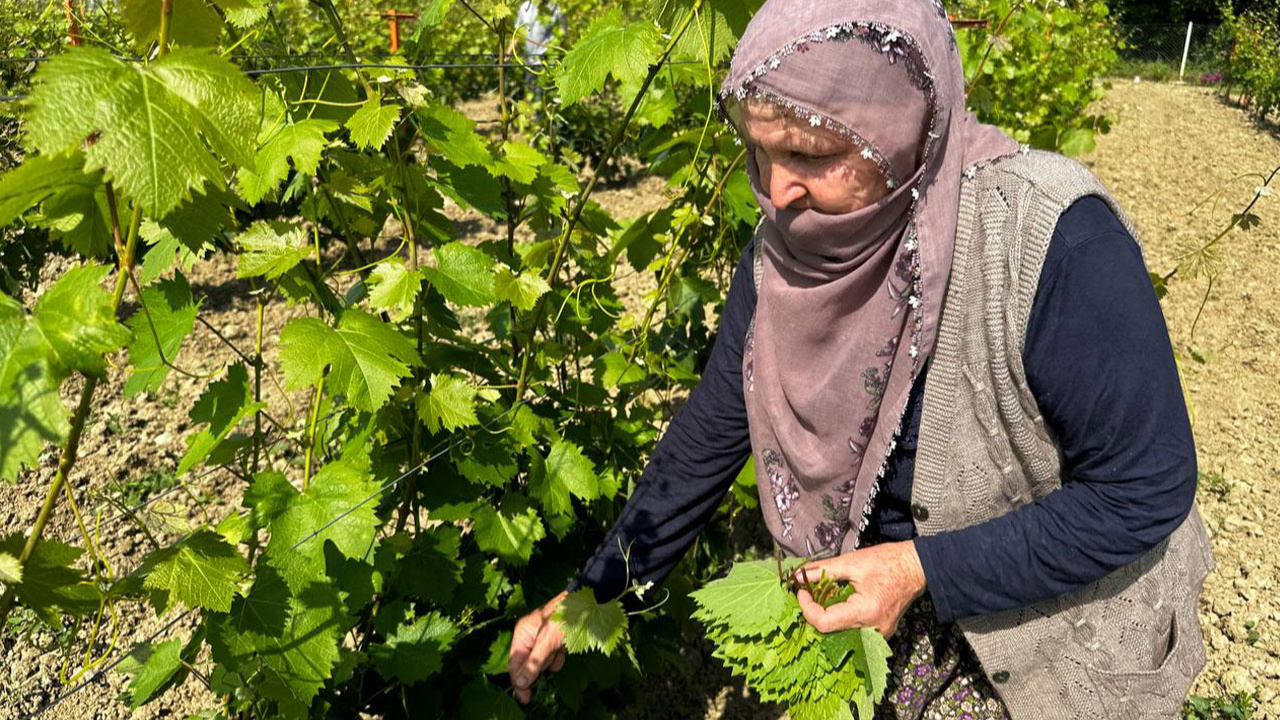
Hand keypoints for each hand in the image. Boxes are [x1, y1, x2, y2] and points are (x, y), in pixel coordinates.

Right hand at [508, 590, 567, 703]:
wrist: (587, 605)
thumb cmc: (565, 618)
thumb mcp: (547, 642)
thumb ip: (533, 663)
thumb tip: (520, 683)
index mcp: (522, 633)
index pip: (515, 663)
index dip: (519, 681)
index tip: (525, 698)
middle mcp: (530, 636)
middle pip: (529, 663)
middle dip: (541, 664)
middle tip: (550, 655)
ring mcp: (542, 638)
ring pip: (542, 661)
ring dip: (551, 659)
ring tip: (558, 647)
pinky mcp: (554, 641)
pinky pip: (553, 657)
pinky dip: (558, 657)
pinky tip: (564, 649)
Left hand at [793, 540, 926, 637]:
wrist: (916, 567)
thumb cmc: (888, 561)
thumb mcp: (851, 562)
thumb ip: (822, 571)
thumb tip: (798, 577)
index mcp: (865, 612)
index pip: (824, 623)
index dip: (807, 608)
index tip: (801, 591)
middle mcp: (872, 630)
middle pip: (830, 630)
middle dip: (815, 611)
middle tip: (810, 592)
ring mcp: (878, 634)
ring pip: (840, 633)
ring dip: (827, 615)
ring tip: (824, 596)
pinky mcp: (880, 632)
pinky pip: (853, 630)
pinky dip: (841, 618)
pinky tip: (839, 602)